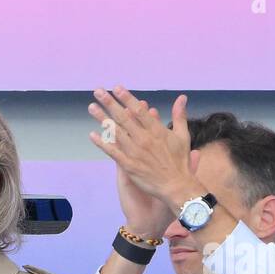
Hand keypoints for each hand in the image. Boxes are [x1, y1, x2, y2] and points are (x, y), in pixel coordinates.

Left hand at [88, 86, 199, 210]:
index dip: (127, 98)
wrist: (176, 185)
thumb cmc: (180, 161)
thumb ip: (180, 115)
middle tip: (98, 92)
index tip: (117, 88)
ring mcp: (135, 152)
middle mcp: (144, 139)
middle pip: (124, 117)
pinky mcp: (129, 165)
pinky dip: (102, 143)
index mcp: (156, 130)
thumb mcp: (183, 136)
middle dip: (110, 103)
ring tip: (92, 107)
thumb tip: (181, 97)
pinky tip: (92, 135)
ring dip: (102, 119)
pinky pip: (112, 152)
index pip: (139, 111)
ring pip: (115, 132)